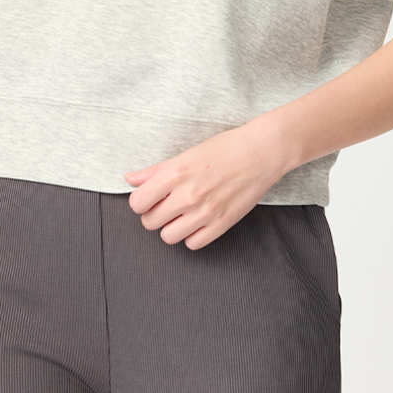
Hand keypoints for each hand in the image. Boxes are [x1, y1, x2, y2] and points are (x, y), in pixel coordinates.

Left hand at [123, 117, 291, 250]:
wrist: (261, 152)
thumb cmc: (224, 148)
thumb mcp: (186, 154)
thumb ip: (155, 171)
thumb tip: (130, 179)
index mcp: (175, 173)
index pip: (137, 203)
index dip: (140, 201)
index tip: (149, 197)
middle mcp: (188, 195)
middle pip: (150, 222)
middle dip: (153, 214)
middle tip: (166, 204)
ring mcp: (205, 212)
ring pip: (168, 237)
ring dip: (170, 227)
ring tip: (181, 214)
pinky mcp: (222, 224)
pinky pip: (192, 244)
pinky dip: (191, 235)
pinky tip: (197, 221)